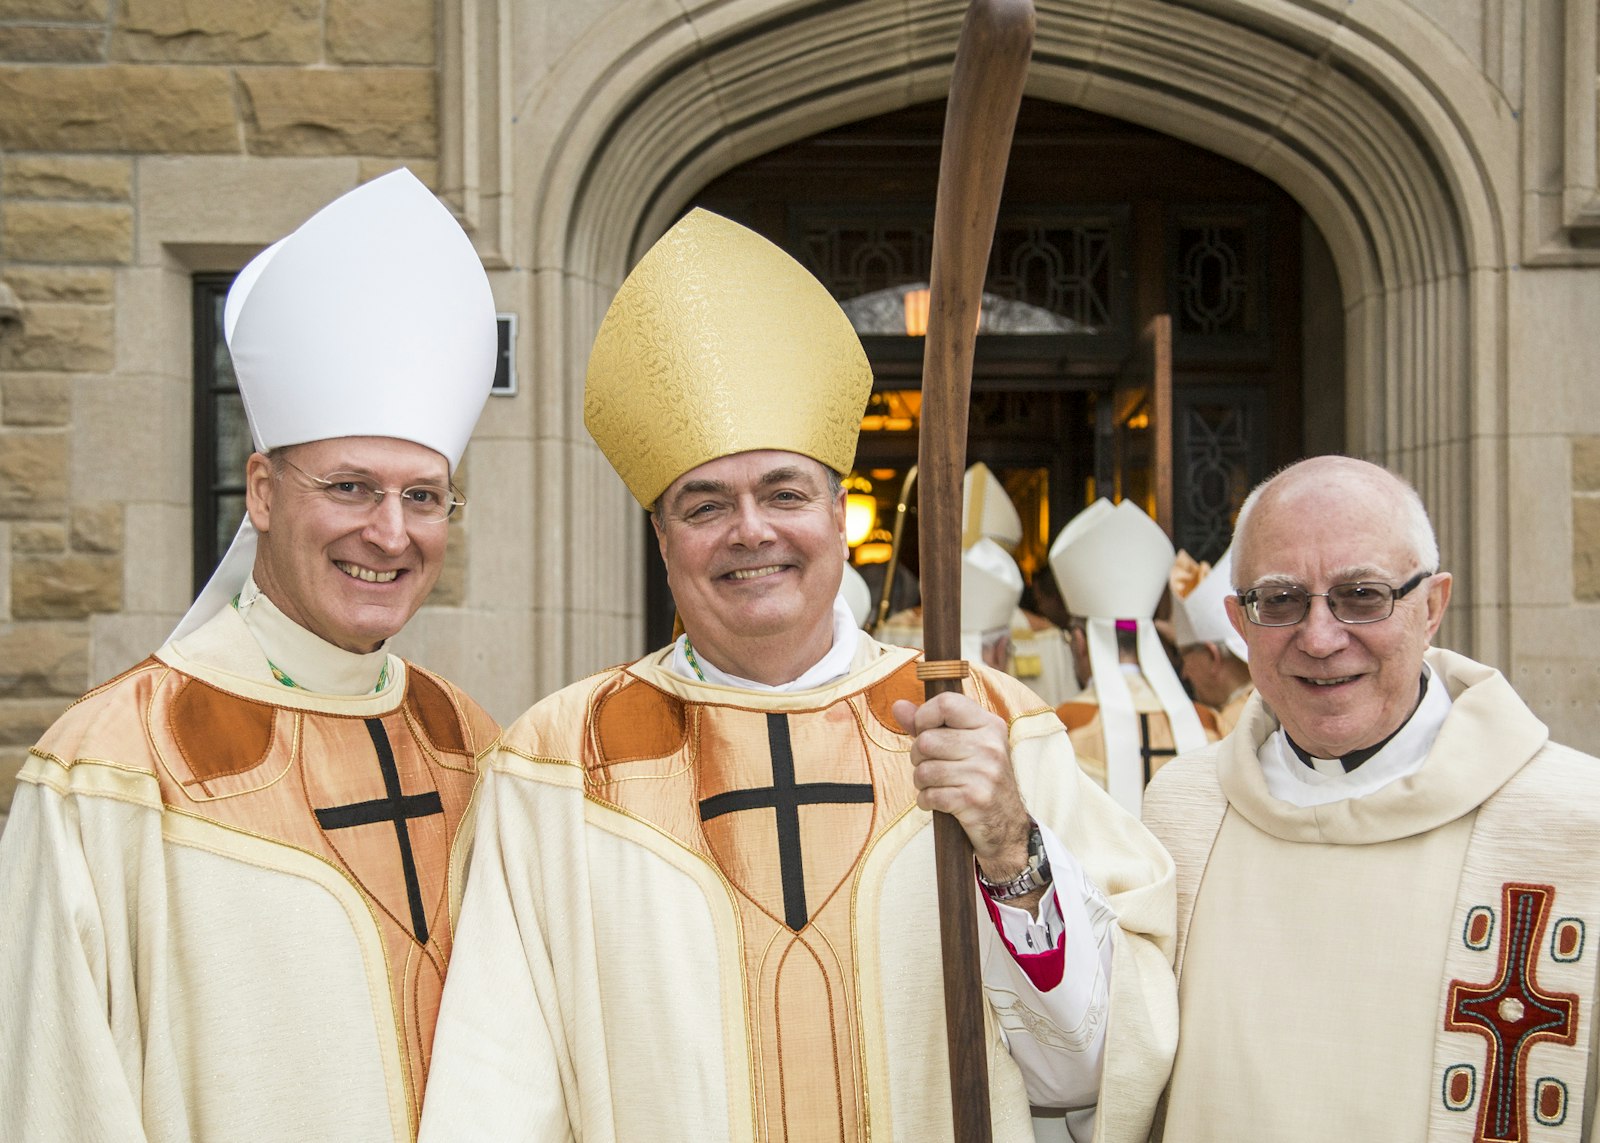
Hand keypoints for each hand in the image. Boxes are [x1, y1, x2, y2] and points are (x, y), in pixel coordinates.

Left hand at [892, 691, 1032, 883]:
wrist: (1006, 825)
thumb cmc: (978, 779)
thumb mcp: (963, 745)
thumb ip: (929, 724)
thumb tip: (898, 705)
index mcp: (989, 724)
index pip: (946, 703)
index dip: (924, 717)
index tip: (925, 731)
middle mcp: (990, 745)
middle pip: (926, 740)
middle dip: (918, 758)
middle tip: (931, 767)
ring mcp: (985, 773)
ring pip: (924, 770)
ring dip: (921, 782)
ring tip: (936, 785)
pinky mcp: (975, 799)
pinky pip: (929, 795)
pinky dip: (926, 801)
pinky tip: (938, 802)